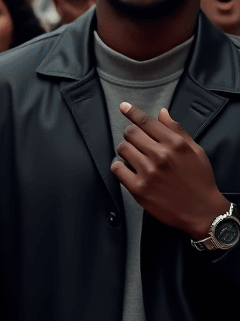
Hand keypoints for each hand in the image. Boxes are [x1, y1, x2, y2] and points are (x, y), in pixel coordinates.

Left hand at [112, 103, 230, 240]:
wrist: (203, 213)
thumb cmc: (200, 181)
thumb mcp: (196, 151)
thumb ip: (177, 130)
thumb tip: (162, 113)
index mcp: (175, 144)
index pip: (146, 122)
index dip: (132, 112)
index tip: (123, 107)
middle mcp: (160, 156)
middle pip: (131, 133)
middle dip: (132, 135)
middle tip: (138, 143)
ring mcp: (148, 172)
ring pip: (123, 148)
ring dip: (126, 150)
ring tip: (136, 158)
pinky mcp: (138, 188)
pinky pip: (117, 168)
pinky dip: (119, 166)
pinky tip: (129, 169)